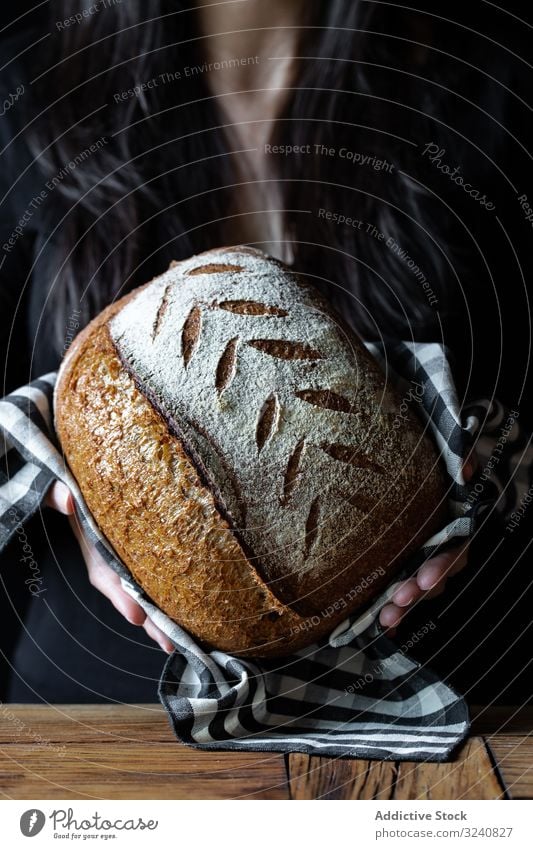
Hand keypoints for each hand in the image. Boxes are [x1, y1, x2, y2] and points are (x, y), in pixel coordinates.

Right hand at [45, 481, 174, 652]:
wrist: (78, 486)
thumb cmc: (70, 489)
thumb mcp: (57, 488)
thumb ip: (58, 495)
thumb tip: (67, 500)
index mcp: (93, 548)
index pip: (105, 575)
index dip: (121, 595)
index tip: (136, 614)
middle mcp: (107, 561)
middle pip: (128, 594)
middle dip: (148, 620)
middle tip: (169, 642)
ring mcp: (123, 562)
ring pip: (141, 593)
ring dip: (157, 617)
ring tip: (178, 639)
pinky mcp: (137, 558)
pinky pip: (149, 581)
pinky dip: (163, 598)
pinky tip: (180, 615)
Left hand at [378, 452, 475, 635]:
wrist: (403, 445)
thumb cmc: (426, 448)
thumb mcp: (444, 444)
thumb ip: (459, 457)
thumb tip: (465, 470)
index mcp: (454, 517)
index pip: (456, 547)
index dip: (443, 565)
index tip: (426, 578)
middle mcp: (442, 539)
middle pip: (437, 573)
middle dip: (419, 590)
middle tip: (400, 599)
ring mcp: (421, 551)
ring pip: (420, 585)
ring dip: (405, 604)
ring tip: (387, 616)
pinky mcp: (400, 557)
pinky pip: (400, 586)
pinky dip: (394, 607)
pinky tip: (381, 623)